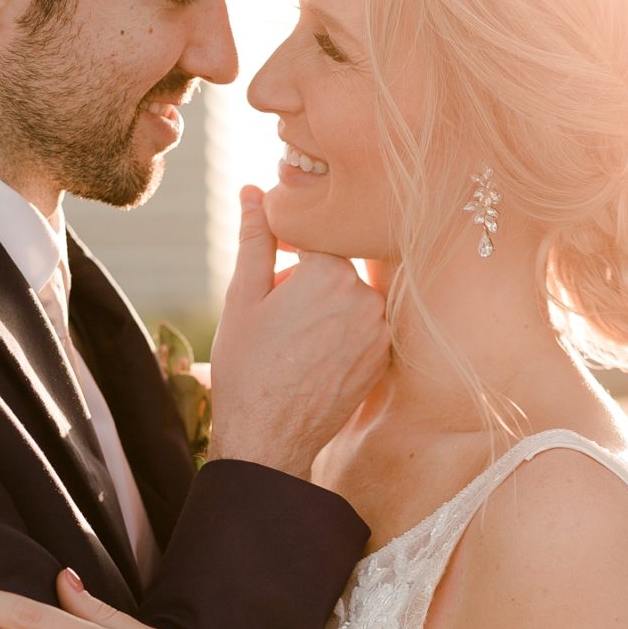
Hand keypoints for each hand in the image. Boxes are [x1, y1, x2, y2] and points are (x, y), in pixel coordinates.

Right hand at [207, 187, 389, 477]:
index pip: (315, 238)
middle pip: (336, 267)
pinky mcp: (384, 357)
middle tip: (278, 319)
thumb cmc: (247, 367)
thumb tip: (253, 190)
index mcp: (330, 272)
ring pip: (351, 297)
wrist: (269, 438)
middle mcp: (365, 297)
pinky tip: (314, 359)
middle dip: (308, 281)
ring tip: (294, 341)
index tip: (273, 282)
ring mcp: (380, 330)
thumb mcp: (242, 296)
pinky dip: (342, 334)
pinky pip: (363, 326)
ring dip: (327, 307)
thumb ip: (255, 237)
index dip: (288, 254)